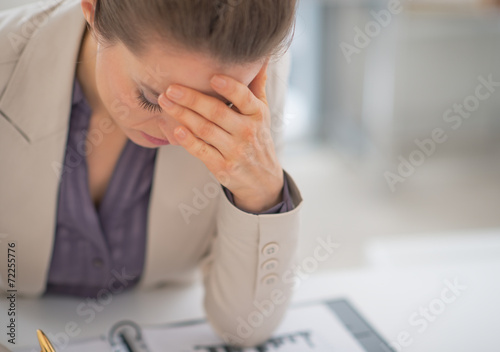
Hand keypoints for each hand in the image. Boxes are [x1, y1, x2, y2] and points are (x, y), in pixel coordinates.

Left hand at [157, 60, 283, 212]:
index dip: (229, 87)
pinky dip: (188, 141)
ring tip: (165, 102)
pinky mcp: (222, 167)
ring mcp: (234, 151)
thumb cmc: (257, 138)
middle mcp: (247, 132)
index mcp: (257, 114)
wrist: (262, 178)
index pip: (244, 98)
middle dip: (192, 99)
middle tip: (171, 88)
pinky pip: (202, 152)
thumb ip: (256, 86)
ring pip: (205, 130)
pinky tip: (174, 129)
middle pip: (217, 113)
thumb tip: (260, 57)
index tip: (211, 76)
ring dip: (183, 115)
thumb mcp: (262, 113)